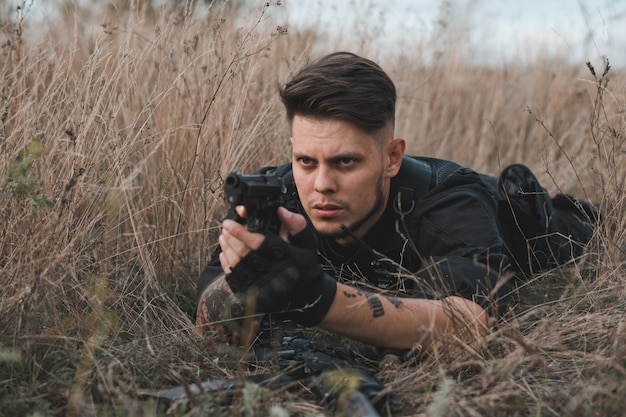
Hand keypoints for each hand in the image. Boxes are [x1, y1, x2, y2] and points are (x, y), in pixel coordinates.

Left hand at [221, 207, 336, 325]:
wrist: (307, 295)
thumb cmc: (305, 265)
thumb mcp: (307, 243)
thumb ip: (296, 225)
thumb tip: (280, 210)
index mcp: (289, 259)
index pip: (260, 243)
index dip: (242, 232)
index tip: (229, 222)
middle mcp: (276, 275)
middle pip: (246, 254)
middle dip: (232, 239)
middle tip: (225, 227)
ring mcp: (265, 288)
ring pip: (238, 266)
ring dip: (227, 249)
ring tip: (223, 237)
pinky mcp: (256, 297)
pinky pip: (236, 280)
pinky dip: (227, 265)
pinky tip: (224, 253)